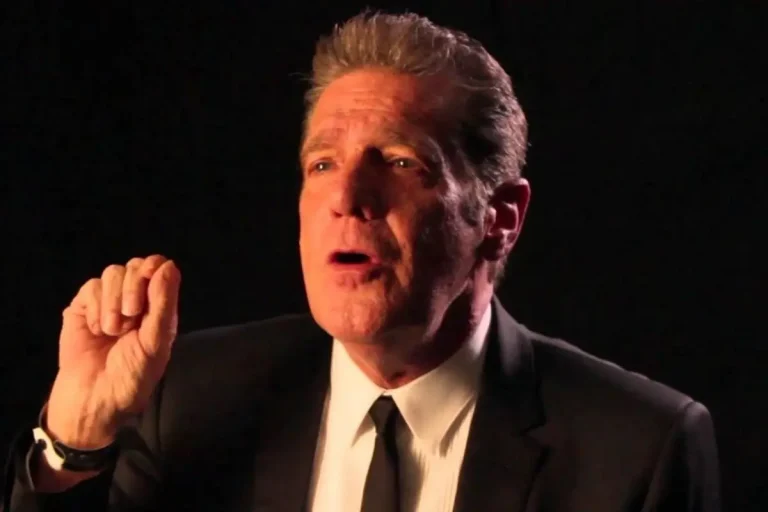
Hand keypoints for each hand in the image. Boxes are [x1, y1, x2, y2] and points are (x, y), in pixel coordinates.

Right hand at [45, 255, 180, 448]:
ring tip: (113, 331)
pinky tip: (97, 330)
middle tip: (131, 315)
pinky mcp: (83, 309)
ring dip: (113, 301)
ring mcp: (107, 303)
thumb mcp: (155, 343)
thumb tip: (169, 265)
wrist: (94, 398)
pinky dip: (95, 307)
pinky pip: (90, 288)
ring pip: (112, 273)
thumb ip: (163, 304)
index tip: (149, 274)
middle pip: (135, 266)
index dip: (154, 266)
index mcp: (158, 308)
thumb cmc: (132, 376)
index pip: (159, 268)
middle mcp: (135, 301)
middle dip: (133, 287)